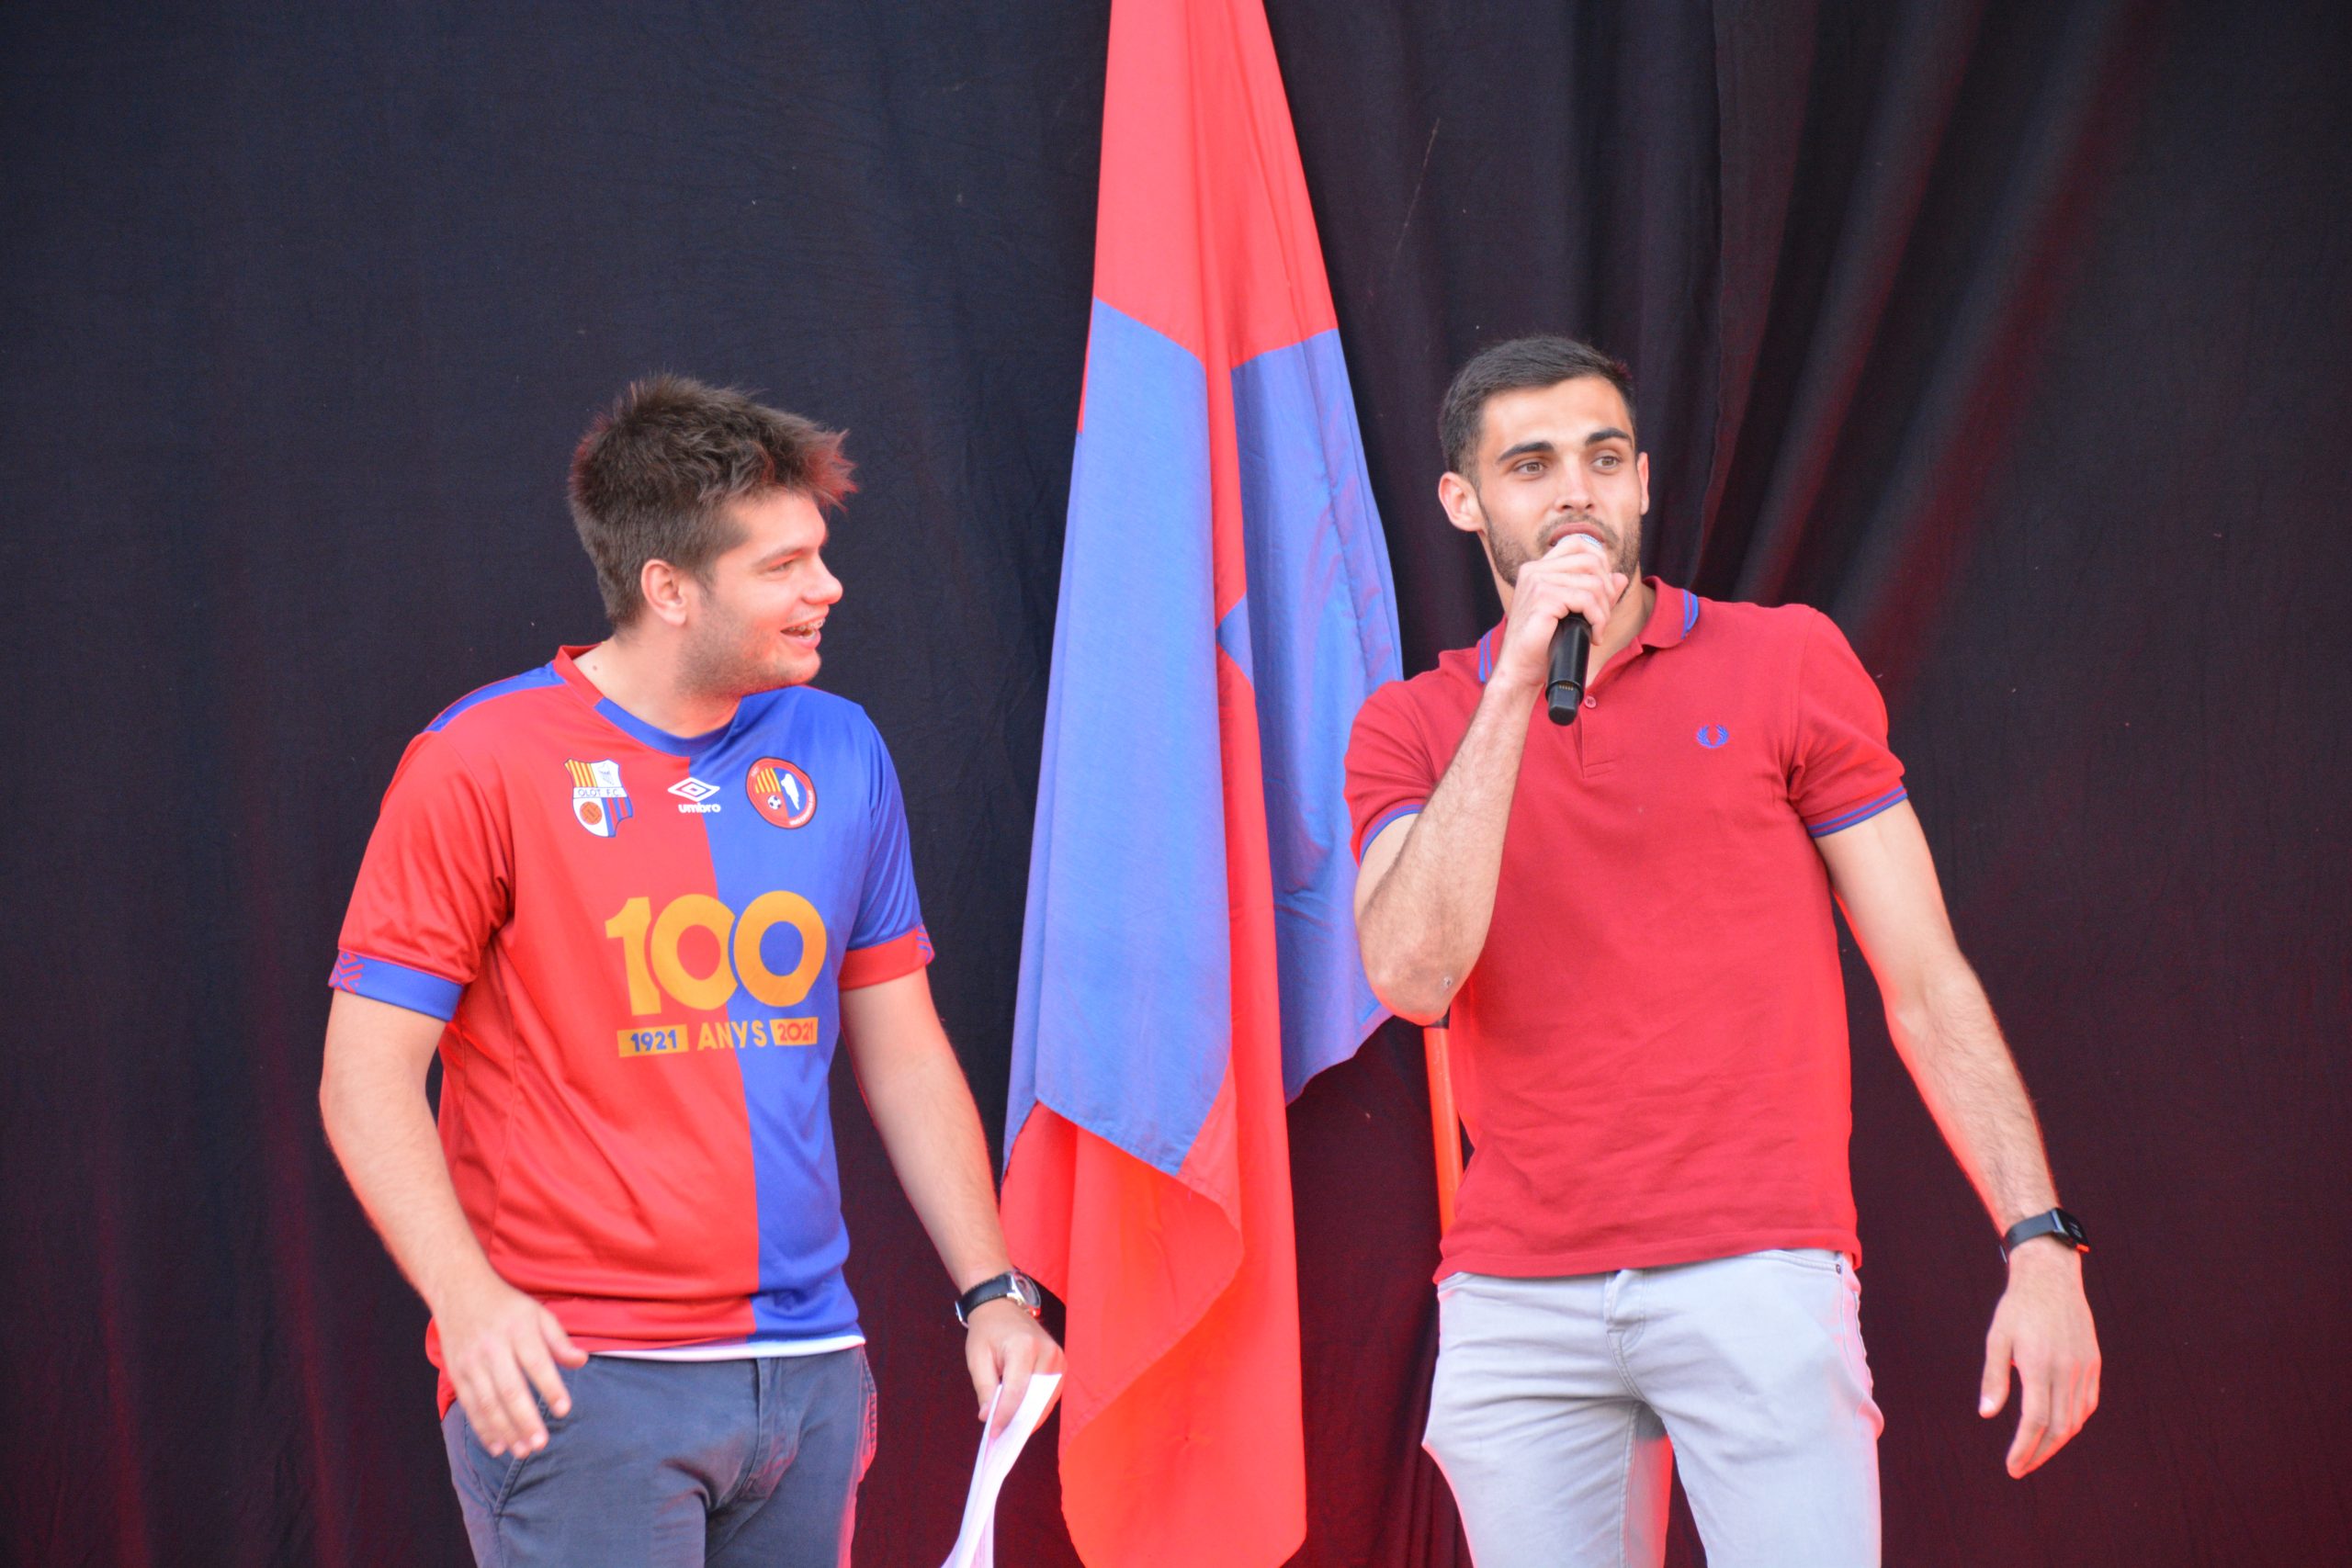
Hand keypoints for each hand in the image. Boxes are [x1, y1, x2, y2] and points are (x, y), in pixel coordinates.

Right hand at [436, 1271, 587, 1456]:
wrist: (459, 1292)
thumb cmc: (507, 1307)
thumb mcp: (538, 1314)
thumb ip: (559, 1340)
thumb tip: (581, 1361)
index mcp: (517, 1330)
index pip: (537, 1362)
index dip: (551, 1387)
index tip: (565, 1410)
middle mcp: (492, 1347)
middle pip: (510, 1388)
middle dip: (525, 1419)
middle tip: (541, 1444)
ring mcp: (471, 1362)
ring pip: (487, 1403)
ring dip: (505, 1431)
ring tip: (523, 1451)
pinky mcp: (456, 1374)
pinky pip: (470, 1406)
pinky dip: (483, 1429)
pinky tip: (497, 1446)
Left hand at [965, 1298, 1063, 1434]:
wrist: (1002, 1307)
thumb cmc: (987, 1332)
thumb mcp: (977, 1358)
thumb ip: (984, 1388)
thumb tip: (988, 1417)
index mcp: (1024, 1347)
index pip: (1017, 1392)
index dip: (1005, 1416)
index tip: (993, 1434)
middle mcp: (1047, 1351)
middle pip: (1036, 1398)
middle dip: (1019, 1421)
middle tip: (1003, 1439)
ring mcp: (1058, 1357)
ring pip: (1047, 1399)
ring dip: (1030, 1417)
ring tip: (1012, 1431)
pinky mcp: (1061, 1363)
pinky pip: (1052, 1393)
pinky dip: (1038, 1407)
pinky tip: (1024, 1417)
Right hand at [1489, 533, 1627, 693]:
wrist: (1519, 669)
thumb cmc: (1542, 644)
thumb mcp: (1571, 613)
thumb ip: (1594, 592)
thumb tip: (1621, 577)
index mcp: (1536, 568)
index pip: (1577, 543)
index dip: (1599, 560)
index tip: (1602, 591)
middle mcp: (1534, 570)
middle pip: (1590, 560)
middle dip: (1606, 589)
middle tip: (1602, 616)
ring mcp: (1537, 581)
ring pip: (1593, 582)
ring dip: (1604, 611)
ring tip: (1597, 630)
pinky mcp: (1543, 598)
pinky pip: (1586, 600)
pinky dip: (1598, 620)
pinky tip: (1594, 636)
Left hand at [1978, 1241, 2099, 1475]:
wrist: (2051, 1277)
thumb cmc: (2017, 1308)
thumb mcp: (1997, 1338)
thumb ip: (1994, 1377)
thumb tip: (1987, 1414)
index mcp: (2039, 1365)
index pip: (2035, 1421)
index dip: (2024, 1448)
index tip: (2012, 1466)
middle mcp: (2066, 1370)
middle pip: (2058, 1428)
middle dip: (2039, 1453)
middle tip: (2020, 1468)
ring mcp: (2084, 1368)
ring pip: (2076, 1420)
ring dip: (2056, 1442)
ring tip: (2035, 1453)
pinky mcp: (2093, 1364)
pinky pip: (2087, 1404)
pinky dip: (2073, 1423)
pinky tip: (2058, 1430)